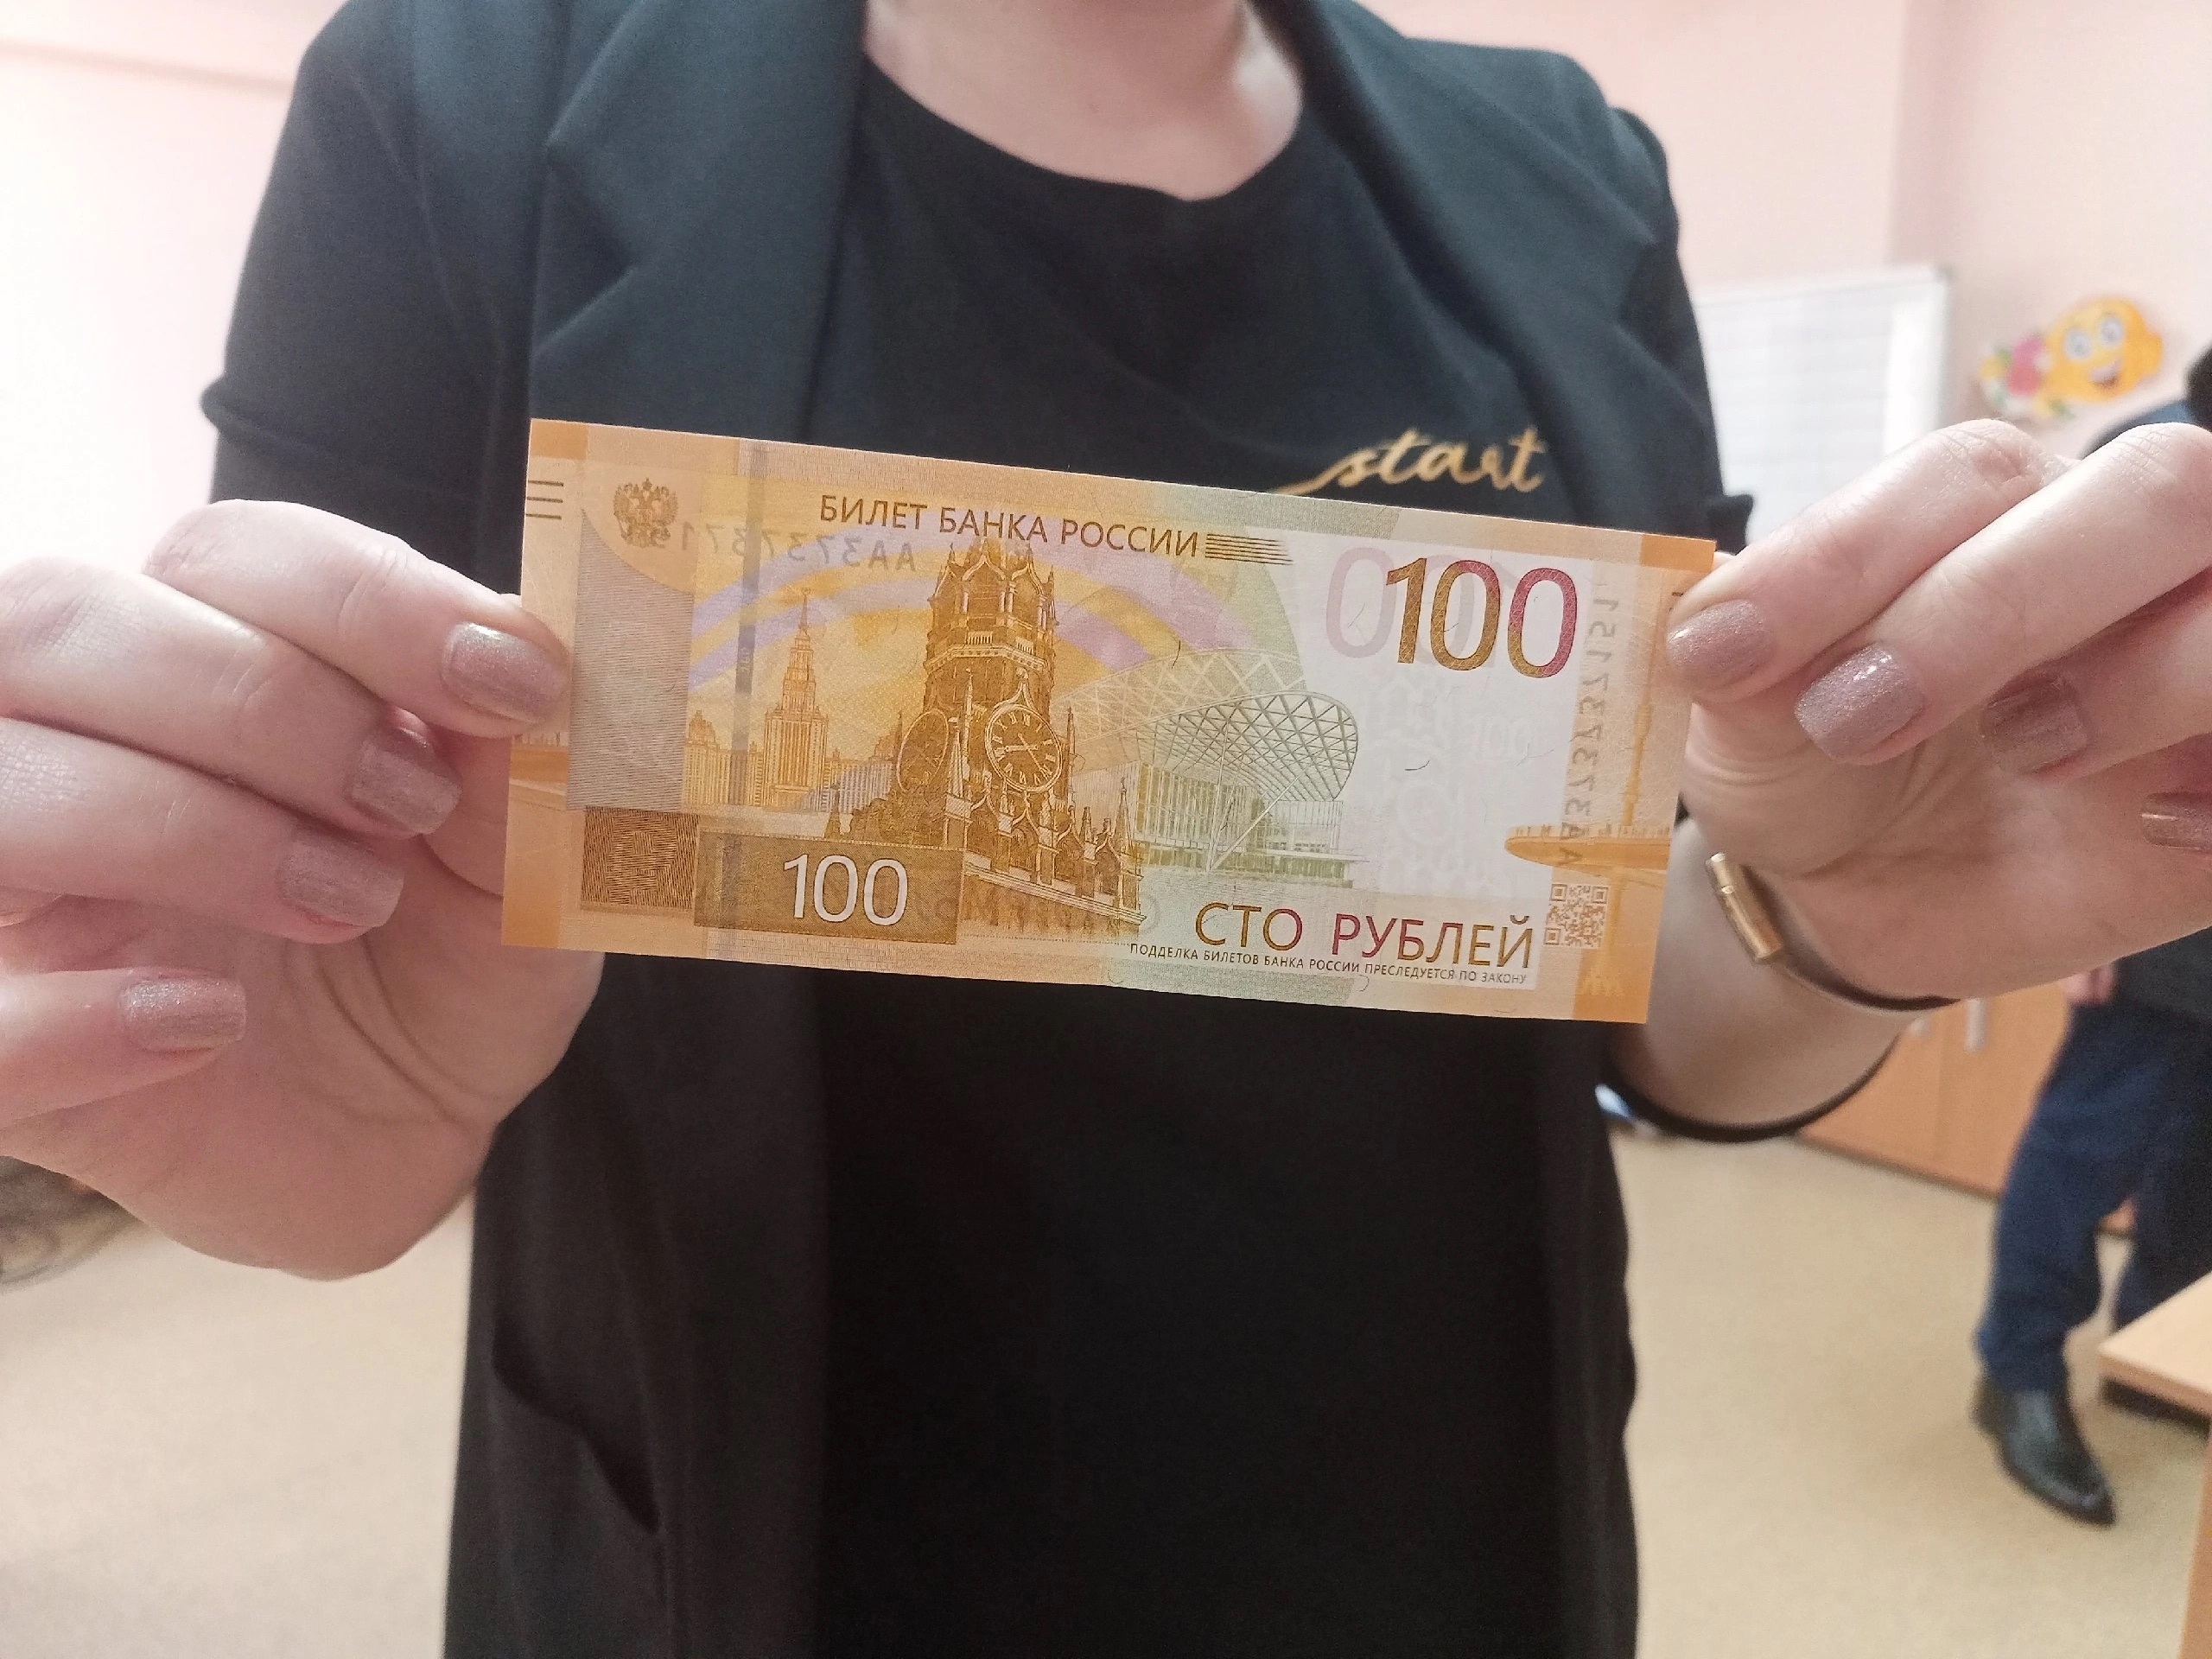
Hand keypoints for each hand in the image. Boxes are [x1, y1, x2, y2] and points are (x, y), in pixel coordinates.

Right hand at [0, 504, 599, 1274]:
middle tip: (411, 805)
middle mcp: (72, 739)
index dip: (366, 600)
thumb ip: (514, 770)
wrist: (405, 1138)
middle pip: (64, 618)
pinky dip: (73, 1017)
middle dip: (263, 699)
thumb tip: (514, 658)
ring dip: (184, 827)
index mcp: (206, 657)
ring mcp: (13, 886)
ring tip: (351, 900)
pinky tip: (206, 1024)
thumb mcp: (521, 871)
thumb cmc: (444, 969)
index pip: (229, 553)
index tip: (509, 684)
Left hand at [1667, 419, 2211, 1001]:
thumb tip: (1709, 629)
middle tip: (1853, 718)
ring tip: (2023, 751)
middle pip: (2152, 489)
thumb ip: (1737, 661)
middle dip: (1995, 601)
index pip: (1966, 473)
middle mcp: (2119, 559)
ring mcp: (2194, 658)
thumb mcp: (1743, 719)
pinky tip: (2146, 827)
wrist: (1854, 894)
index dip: (1844, 554)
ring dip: (2136, 675)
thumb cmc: (1809, 765)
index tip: (1721, 652)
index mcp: (1993, 510)